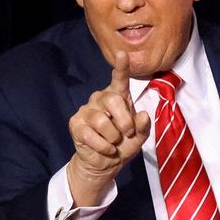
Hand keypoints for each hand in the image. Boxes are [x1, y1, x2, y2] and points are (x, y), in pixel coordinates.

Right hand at [67, 51, 150, 205]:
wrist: (105, 164)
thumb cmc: (122, 145)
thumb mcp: (138, 138)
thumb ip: (143, 127)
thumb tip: (143, 115)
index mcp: (118, 98)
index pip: (119, 80)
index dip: (121, 67)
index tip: (123, 54)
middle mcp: (100, 99)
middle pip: (113, 100)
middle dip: (124, 120)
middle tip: (127, 133)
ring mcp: (86, 110)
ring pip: (102, 120)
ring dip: (112, 137)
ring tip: (113, 143)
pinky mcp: (76, 124)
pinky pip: (90, 134)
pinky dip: (102, 146)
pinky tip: (105, 149)